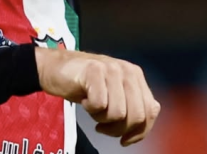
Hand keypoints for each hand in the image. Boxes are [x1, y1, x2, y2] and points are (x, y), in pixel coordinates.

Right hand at [34, 47, 159, 145]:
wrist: (53, 67)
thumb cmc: (83, 84)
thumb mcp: (113, 92)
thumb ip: (133, 100)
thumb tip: (152, 112)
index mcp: (135, 75)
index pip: (150, 112)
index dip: (139, 132)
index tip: (124, 139)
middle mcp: (127, 70)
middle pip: (136, 116)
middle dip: (118, 129)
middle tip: (102, 127)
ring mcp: (111, 69)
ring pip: (118, 113)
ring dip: (102, 119)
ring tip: (93, 110)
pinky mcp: (93, 71)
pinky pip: (99, 104)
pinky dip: (90, 109)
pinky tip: (85, 100)